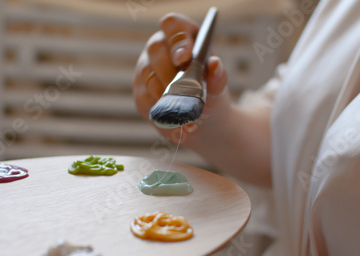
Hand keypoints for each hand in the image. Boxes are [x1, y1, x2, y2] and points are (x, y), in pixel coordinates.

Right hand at [133, 13, 230, 146]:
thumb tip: (215, 64)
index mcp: (182, 38)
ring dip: (168, 99)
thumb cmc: (211, 95)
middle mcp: (160, 49)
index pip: (172, 25)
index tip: (185, 58)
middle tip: (185, 93)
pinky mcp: (141, 93)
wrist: (204, 122)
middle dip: (170, 73)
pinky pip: (146, 101)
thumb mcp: (218, 86)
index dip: (177, 39)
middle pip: (156, 51)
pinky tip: (177, 126)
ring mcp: (146, 70)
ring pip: (149, 78)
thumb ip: (218, 75)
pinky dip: (162, 115)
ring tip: (188, 118)